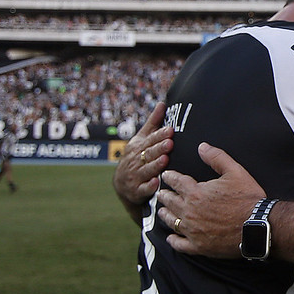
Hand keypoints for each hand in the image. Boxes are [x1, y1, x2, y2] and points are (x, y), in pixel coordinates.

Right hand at [112, 102, 173, 222]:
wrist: (122, 183)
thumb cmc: (136, 156)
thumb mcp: (141, 139)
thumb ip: (153, 122)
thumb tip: (162, 103)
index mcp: (138, 147)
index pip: (150, 140)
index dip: (160, 135)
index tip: (170, 130)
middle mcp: (136, 160)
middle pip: (149, 153)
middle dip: (159, 148)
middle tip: (170, 143)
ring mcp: (136, 175)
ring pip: (147, 170)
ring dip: (155, 165)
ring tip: (165, 160)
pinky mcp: (137, 190)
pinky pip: (143, 189)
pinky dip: (149, 186)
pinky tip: (156, 183)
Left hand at [159, 143, 265, 257]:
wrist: (258, 225)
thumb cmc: (248, 198)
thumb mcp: (235, 171)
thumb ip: (216, 157)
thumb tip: (202, 147)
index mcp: (196, 192)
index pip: (176, 182)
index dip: (170, 177)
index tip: (166, 175)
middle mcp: (189, 212)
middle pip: (170, 201)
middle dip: (164, 195)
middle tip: (161, 193)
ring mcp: (193, 230)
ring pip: (171, 221)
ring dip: (165, 214)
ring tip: (161, 211)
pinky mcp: (199, 246)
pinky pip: (179, 244)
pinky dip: (173, 240)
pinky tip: (171, 237)